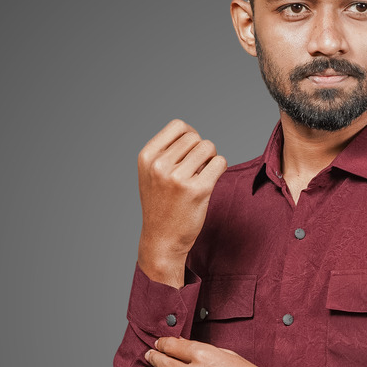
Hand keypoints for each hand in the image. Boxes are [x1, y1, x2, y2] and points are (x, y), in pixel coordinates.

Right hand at [137, 120, 226, 285]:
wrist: (161, 240)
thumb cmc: (161, 205)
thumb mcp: (151, 174)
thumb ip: (167, 152)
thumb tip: (195, 135)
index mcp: (146, 157)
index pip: (178, 126)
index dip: (190, 134)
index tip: (191, 151)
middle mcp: (159, 165)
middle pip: (195, 137)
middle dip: (201, 150)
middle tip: (197, 168)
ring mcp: (178, 178)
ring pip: (208, 147)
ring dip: (211, 158)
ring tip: (203, 174)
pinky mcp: (197, 190)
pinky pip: (219, 163)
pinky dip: (220, 168)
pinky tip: (211, 180)